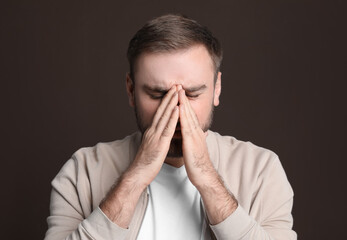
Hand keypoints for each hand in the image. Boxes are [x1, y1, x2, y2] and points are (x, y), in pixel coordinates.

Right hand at [100, 85, 178, 227]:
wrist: (138, 174)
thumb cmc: (146, 162)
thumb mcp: (151, 146)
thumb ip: (156, 137)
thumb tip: (161, 133)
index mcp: (152, 131)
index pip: (160, 113)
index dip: (167, 101)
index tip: (173, 91)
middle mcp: (152, 130)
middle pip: (162, 110)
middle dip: (170, 97)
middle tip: (176, 85)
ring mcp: (155, 136)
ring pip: (164, 116)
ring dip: (172, 102)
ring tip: (178, 91)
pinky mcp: (159, 143)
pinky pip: (167, 128)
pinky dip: (172, 117)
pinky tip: (177, 109)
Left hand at [177, 87, 214, 187]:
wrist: (203, 174)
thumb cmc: (197, 163)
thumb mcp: (194, 147)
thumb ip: (192, 138)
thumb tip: (190, 134)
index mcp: (195, 133)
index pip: (189, 115)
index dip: (184, 103)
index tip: (179, 93)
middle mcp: (196, 132)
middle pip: (189, 112)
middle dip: (184, 99)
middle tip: (179, 86)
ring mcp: (195, 136)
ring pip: (188, 116)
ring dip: (184, 103)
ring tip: (179, 92)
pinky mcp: (192, 142)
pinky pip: (186, 127)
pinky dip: (183, 117)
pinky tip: (179, 109)